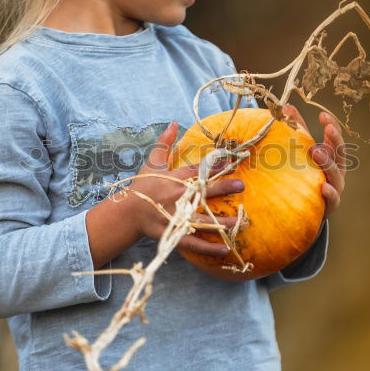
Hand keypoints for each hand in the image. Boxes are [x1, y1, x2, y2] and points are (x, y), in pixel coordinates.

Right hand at [124, 120, 245, 256]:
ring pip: (202, 221)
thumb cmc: (142, 186)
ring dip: (221, 223)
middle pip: (202, 194)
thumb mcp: (152, 163)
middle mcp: (177, 198)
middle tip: (241, 185)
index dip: (213, 167)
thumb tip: (174, 122)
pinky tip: (225, 248)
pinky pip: (194, 243)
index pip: (196, 172)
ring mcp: (176, 218)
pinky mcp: (174, 234)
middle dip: (222, 189)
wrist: (127, 213)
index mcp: (174, 180)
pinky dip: (209, 248)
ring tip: (240, 223)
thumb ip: (164, 142)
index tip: (230, 162)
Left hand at [282, 104, 345, 217]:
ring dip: (328, 162)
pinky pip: (333, 198)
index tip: (323, 115)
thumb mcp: (303, 151)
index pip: (334, 137)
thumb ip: (298, 131)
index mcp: (332, 155)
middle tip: (328, 128)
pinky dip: (330, 193)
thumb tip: (286, 107)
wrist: (308, 207)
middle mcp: (337, 169)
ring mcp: (336, 186)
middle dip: (335, 139)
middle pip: (340, 152)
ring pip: (336, 174)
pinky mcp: (331, 203)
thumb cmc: (307, 174)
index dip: (331, 125)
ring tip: (317, 152)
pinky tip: (323, 187)